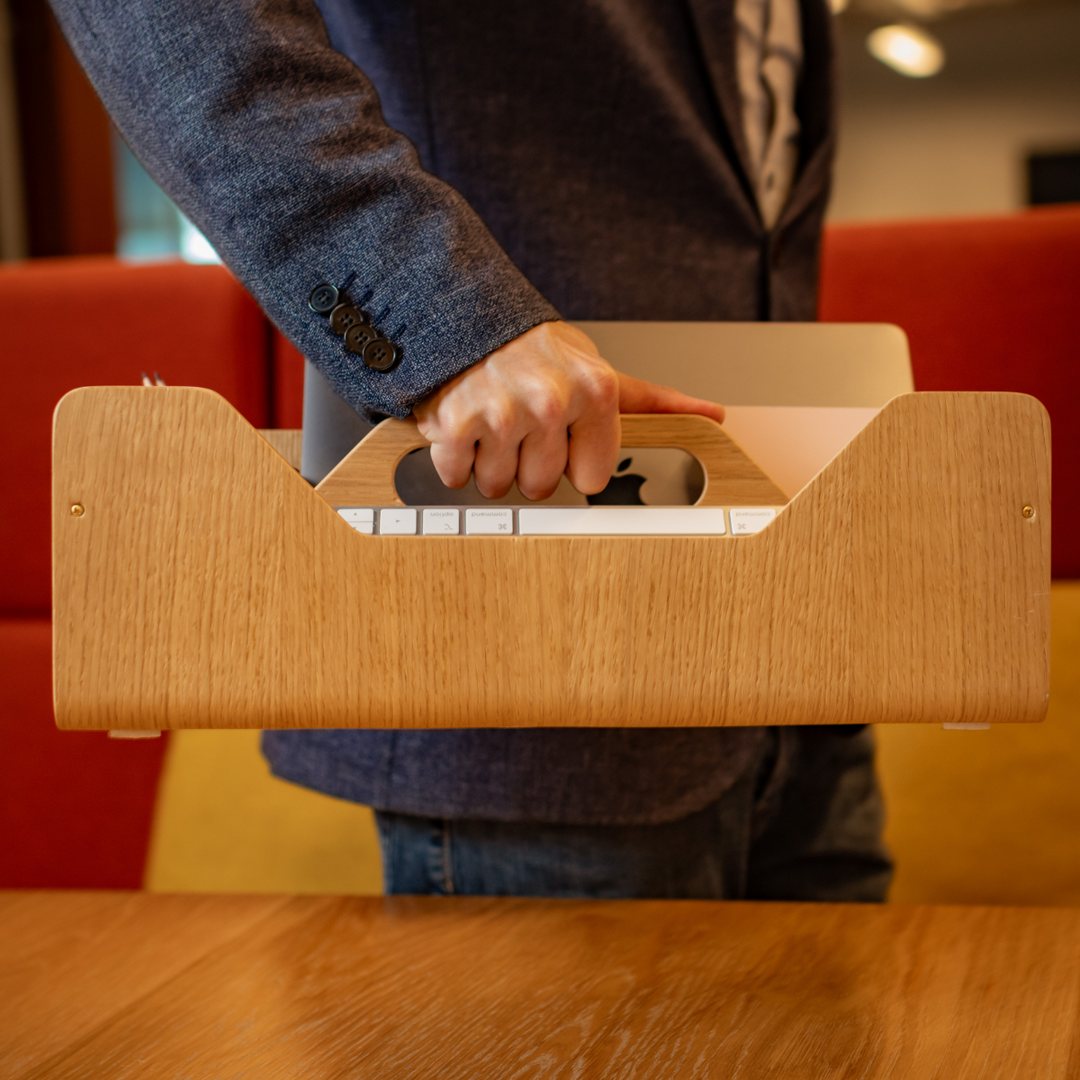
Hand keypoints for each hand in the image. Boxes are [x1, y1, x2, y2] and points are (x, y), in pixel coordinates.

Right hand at [412, 321, 724, 499]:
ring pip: (499, 485)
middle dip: (526, 462)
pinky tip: (464, 424)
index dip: (571, 461)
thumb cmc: (535, 351)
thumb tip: (712, 414)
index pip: (592, 479)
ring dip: (489, 461)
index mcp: (596, 391)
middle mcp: (551, 402)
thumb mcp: (598, 370)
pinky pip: (457, 476)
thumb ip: (650, 401)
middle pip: (543, 487)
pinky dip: (453, 458)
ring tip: (491, 421)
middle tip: (519, 425)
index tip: (559, 435)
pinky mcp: (455, 424)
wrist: (465, 315)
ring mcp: (501, 414)